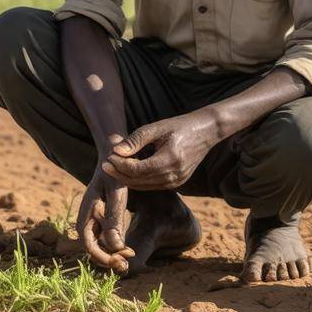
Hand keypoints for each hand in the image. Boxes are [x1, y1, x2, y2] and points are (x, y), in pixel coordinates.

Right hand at [76, 162, 134, 272]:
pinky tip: (128, 249)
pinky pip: (105, 239)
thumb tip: (115, 246)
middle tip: (127, 263)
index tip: (120, 262)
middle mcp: (86, 220)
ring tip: (129, 257)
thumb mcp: (116, 193)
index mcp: (85, 214)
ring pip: (100, 246)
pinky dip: (115, 246)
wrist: (114, 155)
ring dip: (112, 255)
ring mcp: (94, 221)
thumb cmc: (115, 173)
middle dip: (108, 259)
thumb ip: (114, 218)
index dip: (103, 257)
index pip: (89, 246)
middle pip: (93, 249)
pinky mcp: (102, 219)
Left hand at [101, 110, 220, 190]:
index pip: (137, 170)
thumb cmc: (180, 125)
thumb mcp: (157, 127)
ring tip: (115, 166)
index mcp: (170, 159)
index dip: (120, 165)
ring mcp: (177, 182)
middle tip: (106, 163)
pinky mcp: (177, 184)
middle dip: (120, 174)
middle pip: (138, 181)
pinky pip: (152, 185)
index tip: (108, 157)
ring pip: (144, 186)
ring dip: (127, 178)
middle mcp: (174, 175)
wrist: (206, 132)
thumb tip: (116, 151)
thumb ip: (136, 140)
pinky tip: (130, 169)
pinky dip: (139, 180)